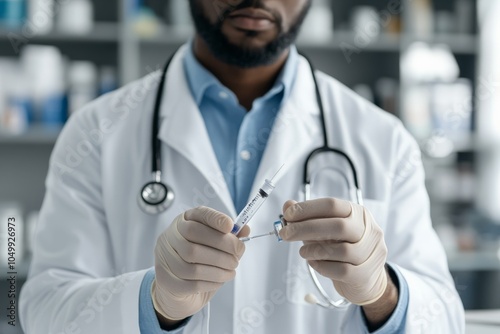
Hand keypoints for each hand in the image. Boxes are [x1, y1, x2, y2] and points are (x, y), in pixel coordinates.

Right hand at [152, 207, 249, 321]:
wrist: (178, 288)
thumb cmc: (199, 261)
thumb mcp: (215, 245)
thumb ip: (230, 237)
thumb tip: (245, 230)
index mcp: (184, 221)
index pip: (199, 213)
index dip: (215, 218)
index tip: (231, 226)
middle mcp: (171, 235)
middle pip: (194, 234)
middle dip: (223, 245)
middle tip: (237, 255)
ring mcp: (164, 257)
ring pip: (193, 261)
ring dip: (219, 268)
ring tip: (231, 270)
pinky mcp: (165, 280)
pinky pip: (191, 283)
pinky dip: (211, 282)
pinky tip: (220, 280)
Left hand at [280, 198, 387, 305]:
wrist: (364, 278)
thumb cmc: (341, 248)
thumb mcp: (324, 229)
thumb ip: (307, 217)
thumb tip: (288, 205)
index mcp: (357, 213)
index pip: (332, 205)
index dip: (308, 208)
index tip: (288, 214)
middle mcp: (368, 230)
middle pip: (338, 226)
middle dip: (307, 229)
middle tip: (286, 234)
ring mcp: (371, 252)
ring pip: (342, 250)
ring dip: (315, 250)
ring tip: (303, 252)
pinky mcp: (366, 274)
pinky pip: (342, 270)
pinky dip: (323, 267)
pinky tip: (314, 263)